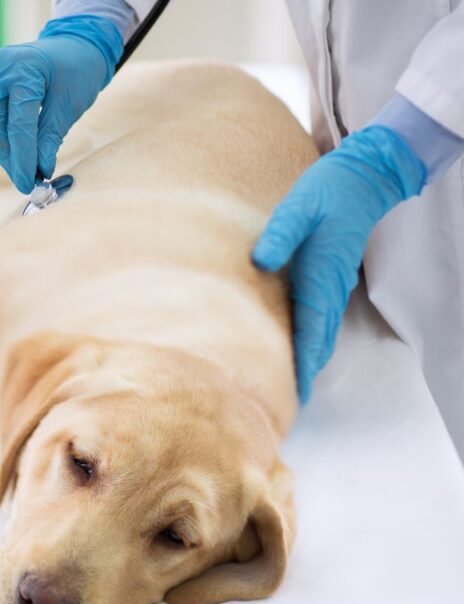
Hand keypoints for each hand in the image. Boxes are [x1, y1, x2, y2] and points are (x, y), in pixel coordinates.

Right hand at [0, 17, 119, 193]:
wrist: (73, 46)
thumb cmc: (77, 70)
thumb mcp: (69, 105)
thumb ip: (50, 138)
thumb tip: (38, 171)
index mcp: (23, 68)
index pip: (17, 123)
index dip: (22, 157)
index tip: (29, 183)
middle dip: (8, 158)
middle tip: (24, 181)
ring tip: (20, 169)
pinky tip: (11, 154)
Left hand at [252, 126, 425, 402]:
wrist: (362, 178)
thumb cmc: (326, 191)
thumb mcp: (297, 207)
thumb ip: (279, 235)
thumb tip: (261, 262)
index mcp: (320, 278)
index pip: (309, 332)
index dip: (299, 364)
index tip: (292, 394)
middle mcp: (330, 289)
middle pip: (317, 343)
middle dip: (302, 375)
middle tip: (283, 405)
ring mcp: (333, 286)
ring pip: (320, 334)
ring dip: (307, 361)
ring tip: (288, 388)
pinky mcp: (329, 278)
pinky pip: (320, 319)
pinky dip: (310, 342)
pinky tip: (296, 350)